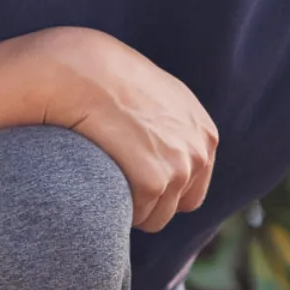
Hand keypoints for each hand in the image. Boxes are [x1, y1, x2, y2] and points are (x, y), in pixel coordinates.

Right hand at [13, 28, 218, 231]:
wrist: (84, 73)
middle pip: (176, 206)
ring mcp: (180, 168)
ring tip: (107, 179)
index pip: (192, 189)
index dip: (161, 190)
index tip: (133, 179)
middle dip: (148, 201)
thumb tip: (165, 147)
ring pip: (156, 217)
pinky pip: (138, 216)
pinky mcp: (154, 181)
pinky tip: (101, 182)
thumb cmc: (109, 80)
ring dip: (132, 208)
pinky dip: (119, 208)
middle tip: (116, 179)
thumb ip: (174, 124)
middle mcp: (199, 152)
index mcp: (205, 134)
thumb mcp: (159, 95)